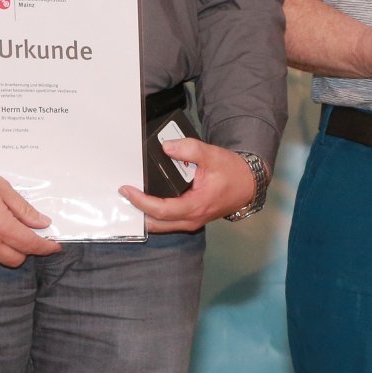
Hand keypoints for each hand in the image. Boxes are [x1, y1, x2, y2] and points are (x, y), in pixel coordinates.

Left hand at [121, 139, 256, 232]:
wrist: (247, 184)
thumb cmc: (232, 172)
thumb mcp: (212, 155)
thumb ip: (189, 149)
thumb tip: (166, 147)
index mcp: (196, 206)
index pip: (161, 210)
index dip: (141, 201)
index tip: (127, 189)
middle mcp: (192, 219)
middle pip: (157, 223)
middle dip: (138, 211)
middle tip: (123, 195)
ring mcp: (192, 221)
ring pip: (161, 225)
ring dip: (145, 213)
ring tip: (132, 196)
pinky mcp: (191, 218)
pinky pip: (168, 221)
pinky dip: (155, 213)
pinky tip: (147, 200)